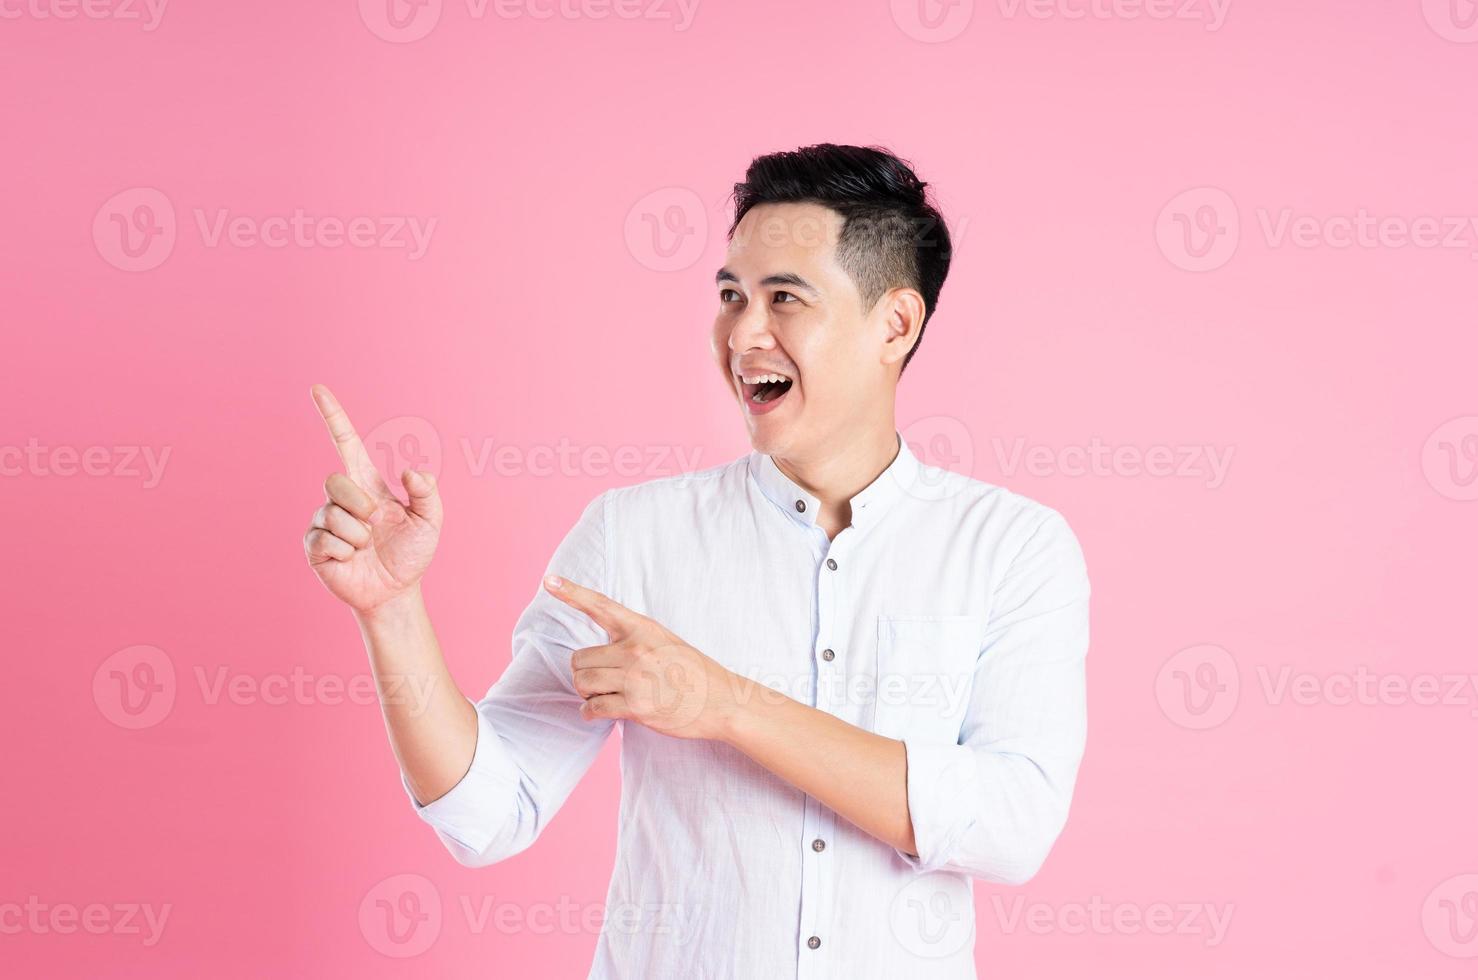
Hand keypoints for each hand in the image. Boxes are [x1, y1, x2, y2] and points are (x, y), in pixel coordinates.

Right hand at [303, 384, 442, 613]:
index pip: (345, 443)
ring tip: (366, 547)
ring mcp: (325, 521)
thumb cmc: (412, 553)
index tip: (318, 389)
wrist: (396, 592)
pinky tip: (351, 559)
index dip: (332, 417)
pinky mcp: (314, 546)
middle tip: (374, 525)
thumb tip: (410, 471)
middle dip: (359, 504)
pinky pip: (325, 539)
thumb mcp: (430, 521)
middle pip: (335, 480)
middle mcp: (342, 499)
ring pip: (333, 514)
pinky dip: (345, 551)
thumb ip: (427, 493)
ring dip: (358, 535)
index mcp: (367, 485)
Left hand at [544, 575, 740, 739]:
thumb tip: (603, 650)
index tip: (549, 581)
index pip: (600, 606)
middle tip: (599, 680)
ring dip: (585, 692)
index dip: (571, 592)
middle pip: (580, 658)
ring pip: (582, 682)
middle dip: (583, 672)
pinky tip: (598, 712)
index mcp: (643, 628)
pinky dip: (590, 712)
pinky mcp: (635, 707)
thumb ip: (634, 639)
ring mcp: (635, 678)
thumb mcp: (666, 641)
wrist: (722, 702)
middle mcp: (636, 649)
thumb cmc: (694, 672)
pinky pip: (593, 708)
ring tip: (602, 695)